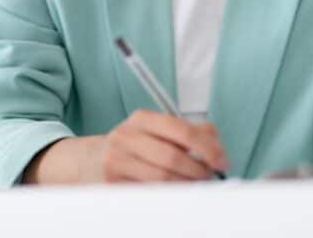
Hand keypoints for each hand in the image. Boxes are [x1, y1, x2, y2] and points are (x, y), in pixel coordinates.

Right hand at [95, 109, 228, 181]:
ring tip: (195, 186)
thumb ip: (189, 131)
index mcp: (143, 118)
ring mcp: (117, 160)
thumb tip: (216, 145)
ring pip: (162, 178)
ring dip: (186, 185)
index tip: (222, 161)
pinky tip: (176, 192)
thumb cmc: (134, 146)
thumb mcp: (157, 130)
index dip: (208, 148)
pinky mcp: (113, 182)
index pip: (183, 130)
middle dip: (198, 171)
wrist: (90, 160)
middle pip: (173, 157)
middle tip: (209, 178)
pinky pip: (149, 192)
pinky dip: (169, 195)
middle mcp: (127, 136)